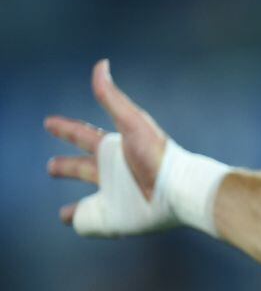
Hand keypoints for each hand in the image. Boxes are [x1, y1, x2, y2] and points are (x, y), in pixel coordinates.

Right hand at [45, 60, 172, 234]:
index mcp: (115, 149)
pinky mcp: (118, 219)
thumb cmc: (160, 156)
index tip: (49, 123)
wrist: (182, 189)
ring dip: (75, 207)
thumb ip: (112, 98)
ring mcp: (115, 198)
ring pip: (88, 202)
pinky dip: (82, 223)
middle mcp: (114, 174)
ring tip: (64, 214)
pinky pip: (94, 223)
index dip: (66, 129)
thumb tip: (101, 65)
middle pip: (83, 169)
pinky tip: (75, 225)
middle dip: (66, 167)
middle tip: (50, 167)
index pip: (84, 136)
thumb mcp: (133, 123)